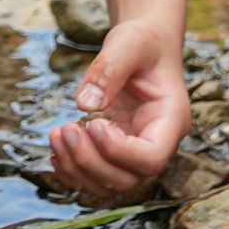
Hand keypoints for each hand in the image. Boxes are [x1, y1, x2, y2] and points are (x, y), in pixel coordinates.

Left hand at [50, 17, 189, 203]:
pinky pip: (97, 179)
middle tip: (66, 128)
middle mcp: (158, 143)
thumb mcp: (128, 44)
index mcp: (171, 120)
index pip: (151, 157)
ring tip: (57, 134)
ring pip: (110, 186)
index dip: (117, 150)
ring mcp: (137, 152)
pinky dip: (73, 172)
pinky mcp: (117, 152)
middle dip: (91, 161)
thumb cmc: (142, 42)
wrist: (144, 45)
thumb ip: (109, 70)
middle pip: (128, 179)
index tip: (93, 123)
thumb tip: (84, 104)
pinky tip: (57, 150)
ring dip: (78, 169)